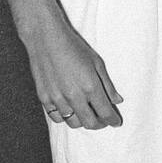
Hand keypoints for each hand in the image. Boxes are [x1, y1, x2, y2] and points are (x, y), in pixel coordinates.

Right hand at [27, 15, 123, 129]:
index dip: (113, 120)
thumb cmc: (74, 47)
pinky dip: (66, 118)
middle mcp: (74, 95)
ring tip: (87, 114)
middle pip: (90, 123)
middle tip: (103, 120)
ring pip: (73, 123)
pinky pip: (57, 117)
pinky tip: (71, 111)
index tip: (116, 122)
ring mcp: (57, 98)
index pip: (105, 113)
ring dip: (83, 121)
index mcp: (90, 86)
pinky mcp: (44, 98)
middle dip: (100, 124)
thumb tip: (117, 101)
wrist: (45, 38)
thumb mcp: (97, 63)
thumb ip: (108, 85)